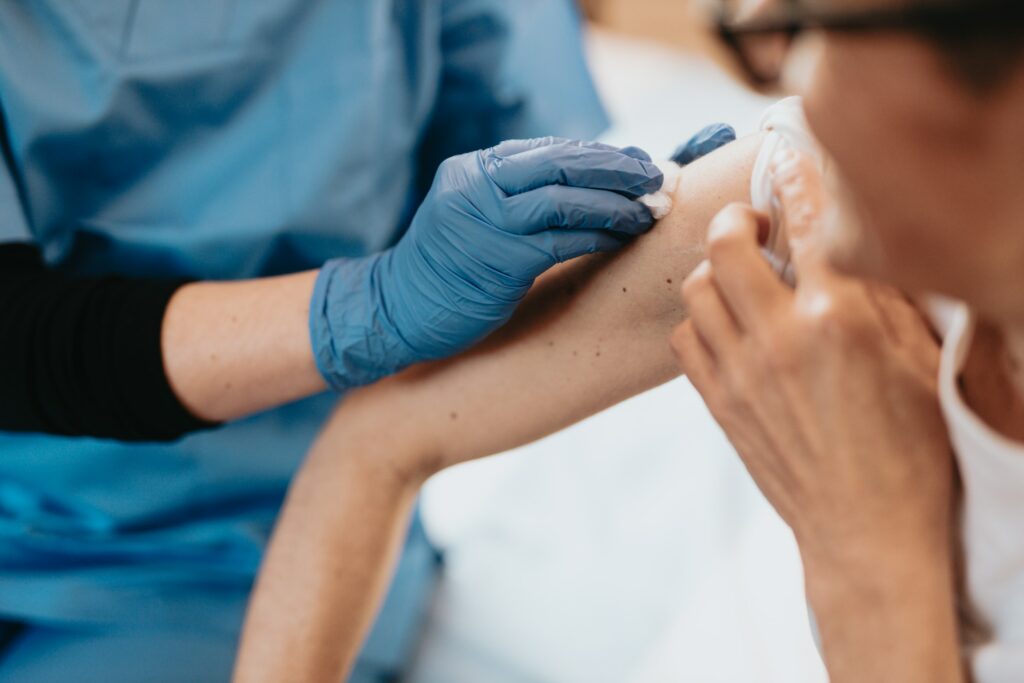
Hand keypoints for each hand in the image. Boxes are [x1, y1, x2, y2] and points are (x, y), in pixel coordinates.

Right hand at [310, 137, 662, 390]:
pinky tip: (624, 237)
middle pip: (563, 164)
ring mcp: (485, 222)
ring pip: (566, 200)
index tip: (638, 163)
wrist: (398, 310)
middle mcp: (478, 186)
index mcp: (474, 170)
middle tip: (657, 177)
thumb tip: (591, 185)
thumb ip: (518, 197)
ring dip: (617, 204)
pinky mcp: (498, 260)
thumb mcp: (475, 217)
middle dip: (618, 169)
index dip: (601, 155)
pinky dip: (599, 236)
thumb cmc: (448, 270)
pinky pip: (561, 241)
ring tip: (650, 210)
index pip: (550, 151)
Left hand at [670, 151, 954, 573]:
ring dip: (715, 269)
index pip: (807, 221)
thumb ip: (883, 295)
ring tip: (741, 274)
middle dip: (736, 217)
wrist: (865, 532)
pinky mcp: (719, 403)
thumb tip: (852, 241)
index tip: (789, 159)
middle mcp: (778, 337)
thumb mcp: (919, 363)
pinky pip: (684, 339)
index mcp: (838, 318)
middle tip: (756, 223)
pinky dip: (700, 319)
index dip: (795, 177)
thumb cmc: (910, 452)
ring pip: (695, 289)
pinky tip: (727, 324)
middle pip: (725, 244)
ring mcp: (740, 373)